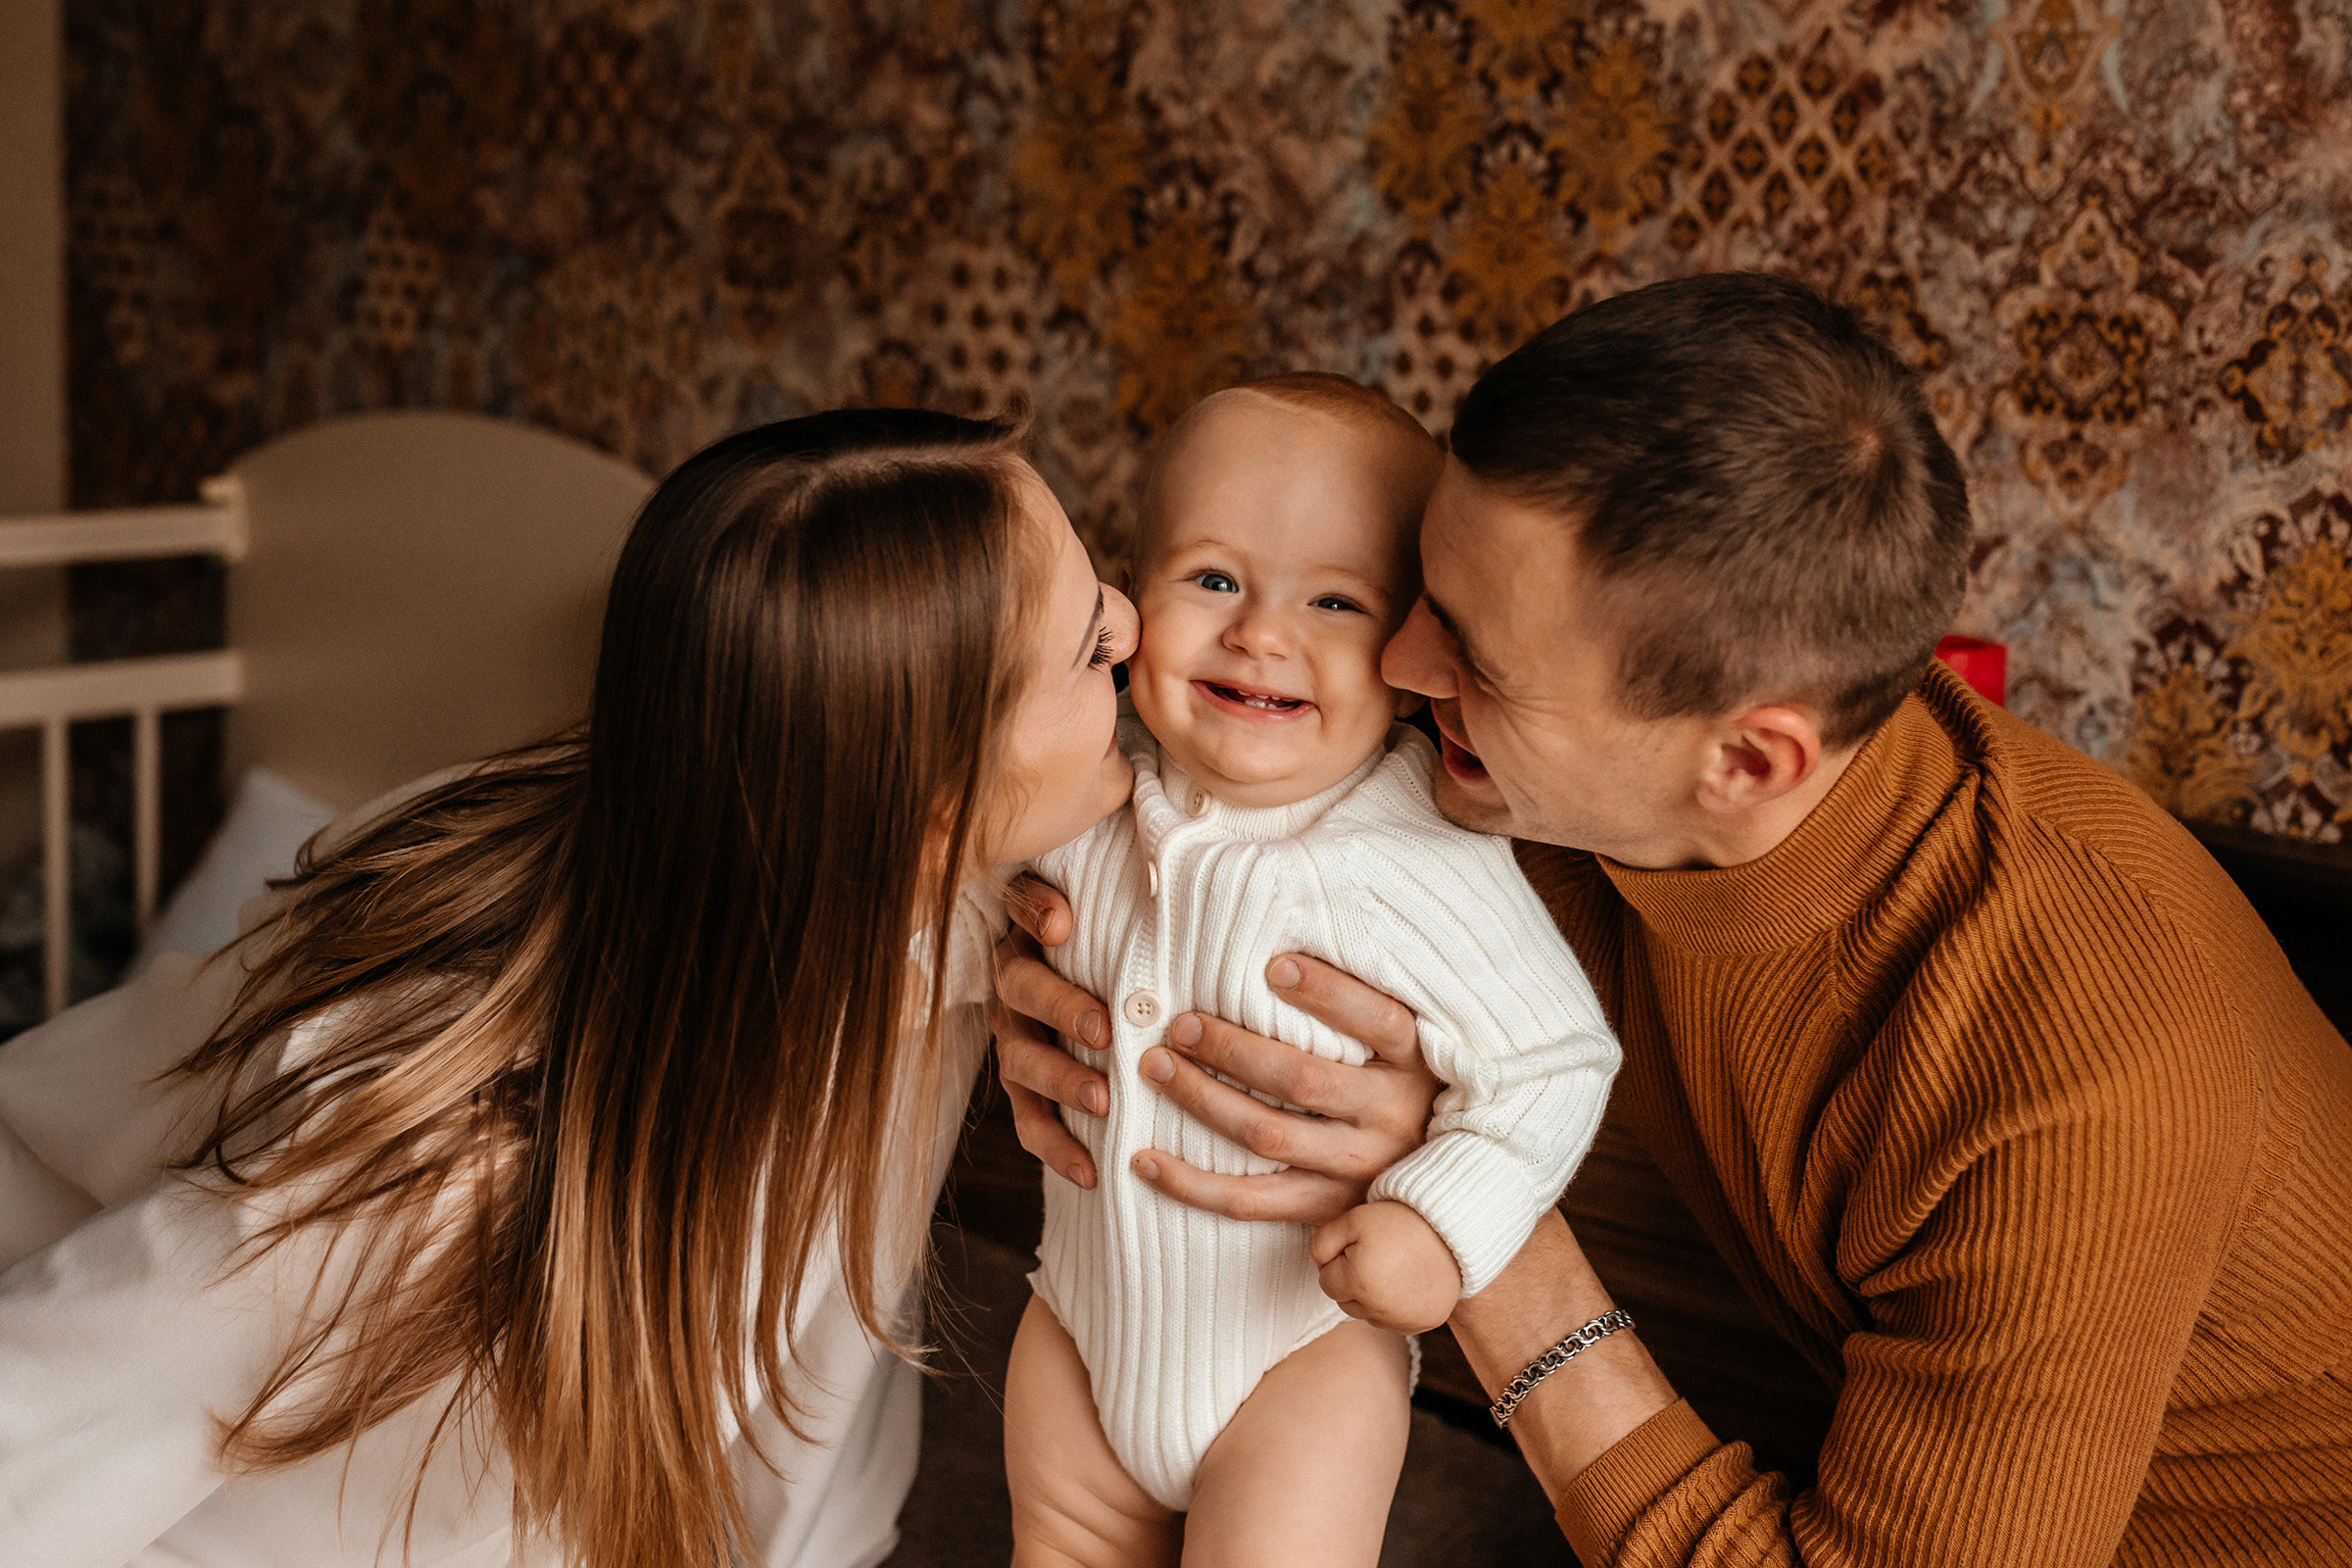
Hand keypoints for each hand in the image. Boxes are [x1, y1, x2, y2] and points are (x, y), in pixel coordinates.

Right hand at [992, 875, 1110, 1189]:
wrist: (1128, 1017)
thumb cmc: (1134, 953)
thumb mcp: (1126, 918)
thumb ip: (1121, 896)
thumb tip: (1140, 873)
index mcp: (1035, 932)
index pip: (1023, 908)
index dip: (1034, 913)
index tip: (1062, 928)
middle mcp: (1017, 985)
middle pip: (1020, 989)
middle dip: (1061, 1009)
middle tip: (1103, 1031)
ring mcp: (1016, 1040)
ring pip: (1022, 1060)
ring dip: (1062, 1081)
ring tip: (1103, 1101)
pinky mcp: (1025, 1092)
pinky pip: (1031, 1123)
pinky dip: (1058, 1147)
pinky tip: (1091, 1170)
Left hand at [1128, 954, 1439, 1225]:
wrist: (1436, 1187)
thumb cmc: (1400, 1084)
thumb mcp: (1402, 1042)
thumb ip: (1362, 1001)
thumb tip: (1284, 946)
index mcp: (1414, 1063)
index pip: (1379, 1020)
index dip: (1328, 993)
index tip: (1273, 966)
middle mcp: (1388, 1116)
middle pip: (1302, 1079)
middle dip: (1233, 1049)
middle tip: (1180, 1023)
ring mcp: (1355, 1167)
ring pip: (1266, 1135)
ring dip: (1203, 1100)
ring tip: (1155, 1067)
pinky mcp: (1324, 1208)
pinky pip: (1249, 1201)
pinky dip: (1191, 1184)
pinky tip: (1143, 1159)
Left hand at [1311, 1201, 1461, 1333]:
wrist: (1452, 1230)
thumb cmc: (1401, 1222)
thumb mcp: (1353, 1219)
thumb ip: (1322, 1243)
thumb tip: (1318, 1265)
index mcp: (1358, 1282)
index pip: (1326, 1281)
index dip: (1339, 1260)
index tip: (1360, 1244)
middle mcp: (1379, 1310)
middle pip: (1345, 1302)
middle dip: (1352, 1280)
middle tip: (1377, 1254)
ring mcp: (1402, 1321)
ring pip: (1368, 1314)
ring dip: (1372, 1296)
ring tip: (1394, 1267)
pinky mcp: (1421, 1325)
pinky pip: (1393, 1321)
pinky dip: (1395, 1306)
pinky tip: (1407, 1283)